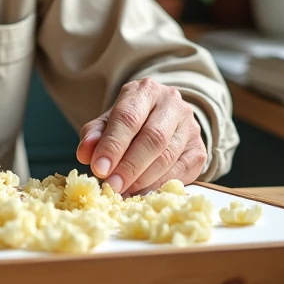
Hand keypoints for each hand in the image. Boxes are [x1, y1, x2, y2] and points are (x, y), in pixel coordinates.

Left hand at [75, 78, 205, 195]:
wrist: (163, 119)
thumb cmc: (131, 120)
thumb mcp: (108, 122)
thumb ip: (94, 135)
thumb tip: (85, 153)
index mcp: (145, 91)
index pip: (129, 117)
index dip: (113, 145)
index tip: (99, 168)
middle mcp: (172, 103)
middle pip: (152, 138)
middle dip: (129, 166)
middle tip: (112, 186)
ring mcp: (190, 126)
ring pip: (167, 156)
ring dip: (143, 179)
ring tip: (123, 191)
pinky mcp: (199, 149)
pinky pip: (181, 172)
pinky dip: (159, 185)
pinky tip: (142, 192)